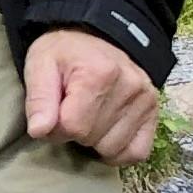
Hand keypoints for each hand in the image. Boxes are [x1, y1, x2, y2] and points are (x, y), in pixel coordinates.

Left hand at [23, 30, 160, 166]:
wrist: (96, 40)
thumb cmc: (65, 55)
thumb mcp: (40, 66)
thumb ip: (38, 99)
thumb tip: (39, 131)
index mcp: (99, 74)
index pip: (72, 126)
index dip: (55, 128)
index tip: (53, 114)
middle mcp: (129, 86)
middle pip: (92, 138)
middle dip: (74, 133)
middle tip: (70, 112)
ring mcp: (146, 100)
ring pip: (113, 149)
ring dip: (95, 141)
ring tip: (89, 117)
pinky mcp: (154, 112)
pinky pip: (137, 152)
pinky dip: (119, 150)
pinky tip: (106, 133)